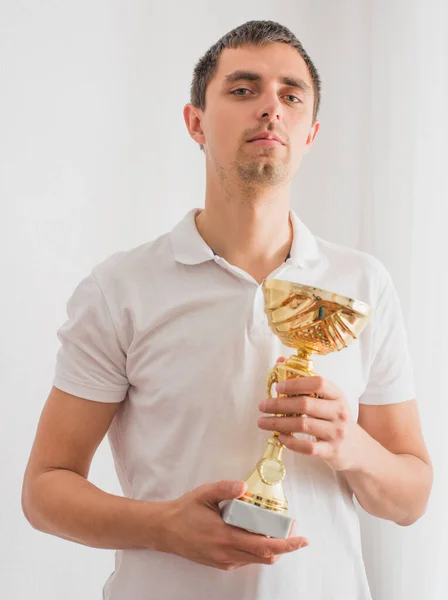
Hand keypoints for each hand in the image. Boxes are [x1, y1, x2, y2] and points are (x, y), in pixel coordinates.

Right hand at [157, 480, 308, 569]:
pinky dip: (255, 549)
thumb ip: (224, 488)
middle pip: (265, 556)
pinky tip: (251, 532)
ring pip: (256, 559)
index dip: (286, 545)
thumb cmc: (185, 511)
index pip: (264, 546)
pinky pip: (245, 559)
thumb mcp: (204, 494)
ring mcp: (224, 561)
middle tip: (291, 530)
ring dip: (269, 547)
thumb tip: (243, 485)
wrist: (164, 530)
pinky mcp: (221, 563)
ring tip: (272, 528)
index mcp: (225, 536)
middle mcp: (227, 553)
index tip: (301, 539)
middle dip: (283, 545)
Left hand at [258, 367, 363, 471]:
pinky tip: (280, 437)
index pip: (318, 383)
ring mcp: (336, 433)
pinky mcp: (331, 451)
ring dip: (278, 423)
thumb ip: (306, 382)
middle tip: (262, 405)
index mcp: (338, 395)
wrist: (357, 448)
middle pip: (305, 405)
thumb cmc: (336, 419)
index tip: (278, 387)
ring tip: (262, 422)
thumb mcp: (329, 399)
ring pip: (303, 425)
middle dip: (279, 404)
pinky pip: (307, 447)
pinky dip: (291, 442)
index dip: (296, 383)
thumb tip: (280, 361)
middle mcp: (339, 412)